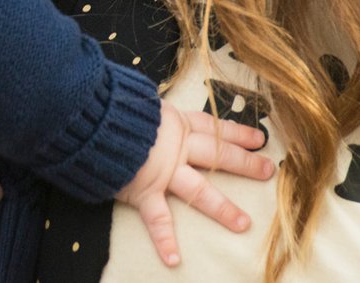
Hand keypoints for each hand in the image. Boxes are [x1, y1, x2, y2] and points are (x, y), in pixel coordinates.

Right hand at [118, 102, 274, 267]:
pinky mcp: (144, 190)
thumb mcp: (138, 100)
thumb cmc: (111, 105)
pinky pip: (157, 219)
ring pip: (200, 191)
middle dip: (245, 164)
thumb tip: (152, 107)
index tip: (260, 139)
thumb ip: (151, 109)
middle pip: (218, 155)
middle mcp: (176, 146)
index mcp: (175, 122)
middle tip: (269, 172)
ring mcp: (163, 171)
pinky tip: (174, 259)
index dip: (238, 133)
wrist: (91, 118)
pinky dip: (164, 240)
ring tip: (243, 224)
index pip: (213, 127)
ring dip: (223, 208)